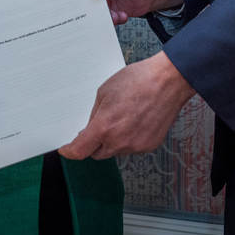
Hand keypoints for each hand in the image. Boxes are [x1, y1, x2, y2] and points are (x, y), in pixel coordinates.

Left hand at [59, 52, 194, 159]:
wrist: (168, 81)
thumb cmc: (138, 81)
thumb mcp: (104, 92)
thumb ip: (94, 115)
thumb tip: (90, 129)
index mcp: (104, 127)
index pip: (80, 150)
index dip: (70, 151)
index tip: (67, 150)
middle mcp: (120, 141)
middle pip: (97, 153)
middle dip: (93, 143)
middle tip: (97, 127)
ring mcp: (136, 146)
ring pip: (115, 150)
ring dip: (112, 140)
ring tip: (123, 116)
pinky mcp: (149, 146)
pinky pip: (131, 147)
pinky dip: (128, 138)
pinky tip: (135, 120)